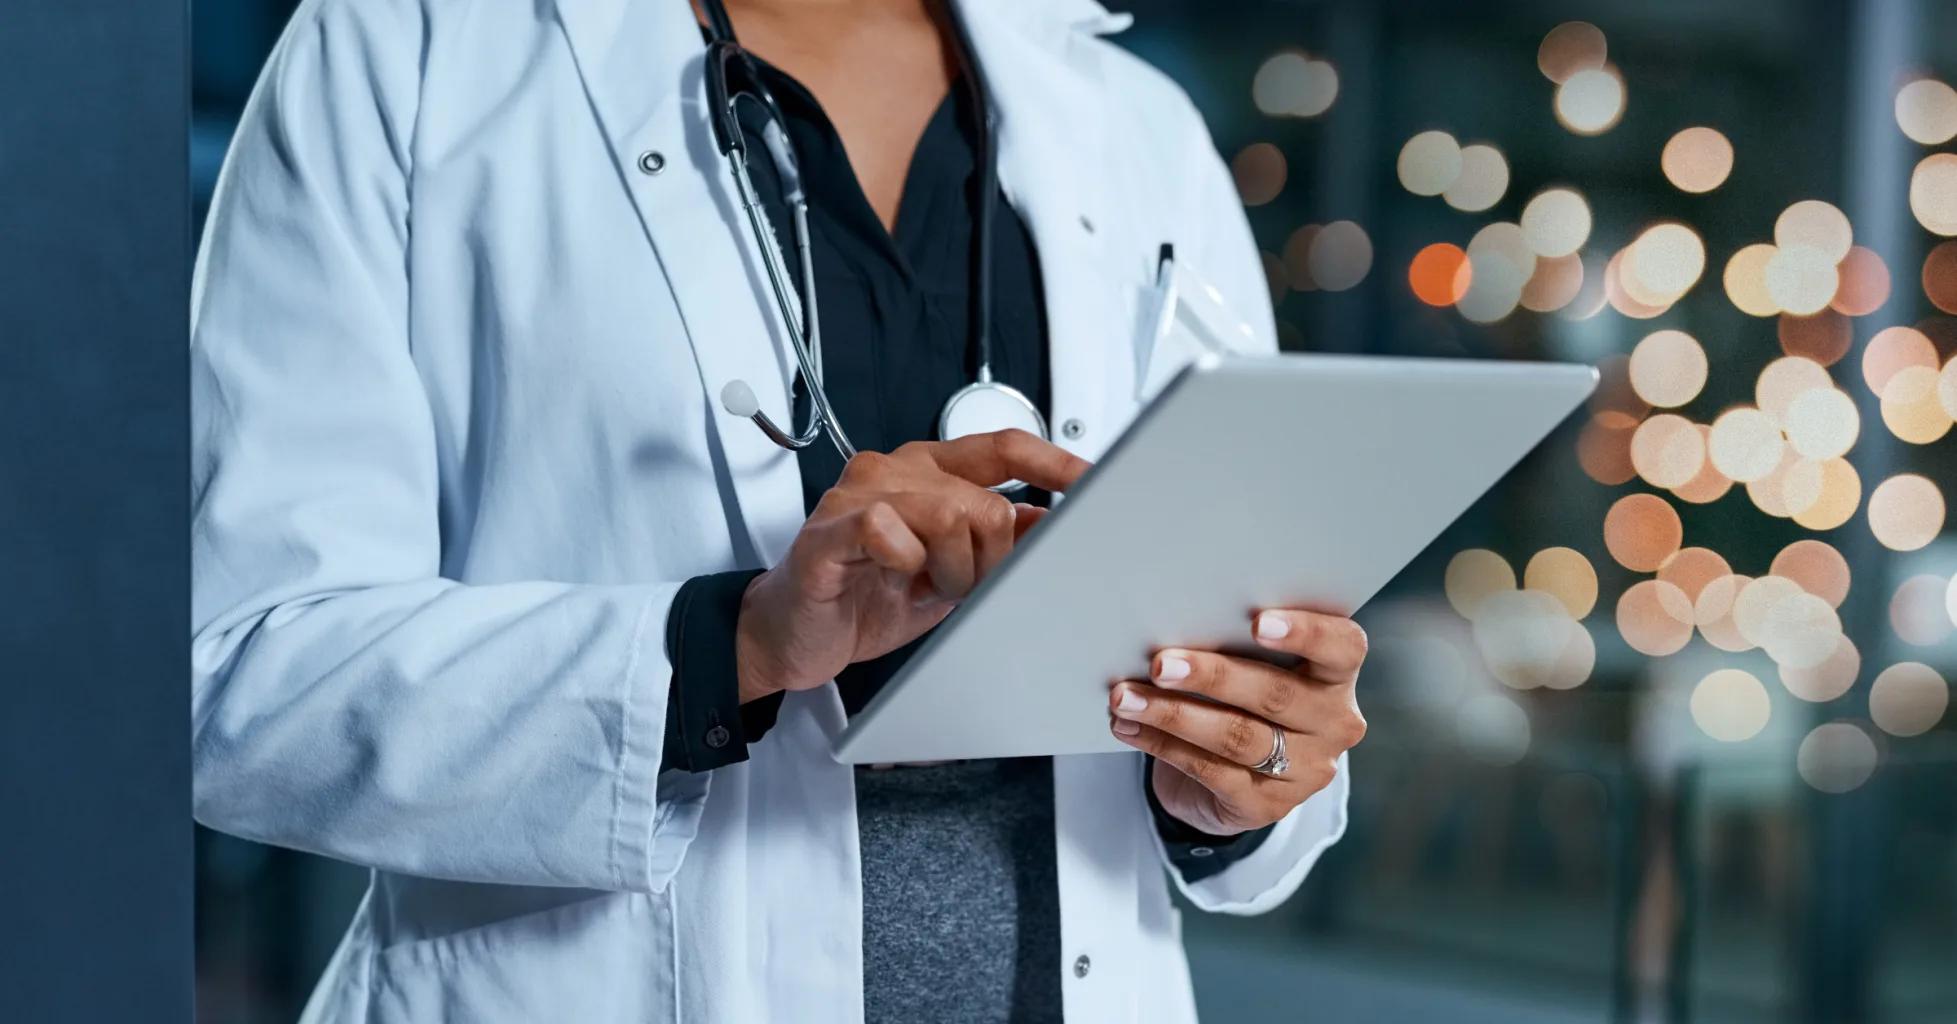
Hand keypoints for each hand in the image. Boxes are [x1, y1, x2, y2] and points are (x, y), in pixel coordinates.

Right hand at [736, 429, 1090, 700]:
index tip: (1094, 483)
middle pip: (985, 500)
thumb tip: (1058, 525)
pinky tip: (893, 579)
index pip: (1003, 447)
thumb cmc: (865, 597)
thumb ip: (998, 543)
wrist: (790, 636)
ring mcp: (860, 494)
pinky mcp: (831, 528)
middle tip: (964, 587)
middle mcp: (895, 470)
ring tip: (925, 589)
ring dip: (951, 570)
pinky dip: (905, 564)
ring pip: (948, 513)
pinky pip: (890, 530)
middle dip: (991, 559)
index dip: (1054, 464)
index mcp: (928, 471)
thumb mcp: (951, 573)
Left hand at [1108, 609, 1367, 835]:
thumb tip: (1174, 621)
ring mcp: (1305, 771)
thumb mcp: (1255, 665)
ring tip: (1126, 698)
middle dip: (1212, 677)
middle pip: (1275, 694)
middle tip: (1160, 664)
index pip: (1343, 648)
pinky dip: (1163, 745)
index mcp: (1338, 676)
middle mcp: (1334, 724)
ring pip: (1237, 737)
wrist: (1236, 776)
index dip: (1306, 632)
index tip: (1258, 621)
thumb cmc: (1243, 695)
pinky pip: (1210, 772)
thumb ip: (1237, 643)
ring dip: (1173, 714)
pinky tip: (1129, 727)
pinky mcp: (1267, 806)